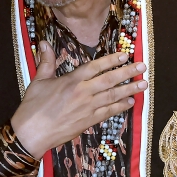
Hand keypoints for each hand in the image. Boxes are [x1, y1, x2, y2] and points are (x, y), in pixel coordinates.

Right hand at [11, 41, 146, 158]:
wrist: (32, 133)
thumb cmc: (32, 107)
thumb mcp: (38, 81)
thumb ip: (46, 61)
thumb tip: (44, 43)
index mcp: (71, 80)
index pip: (95, 66)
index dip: (111, 60)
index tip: (125, 56)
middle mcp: (83, 92)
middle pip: (110, 80)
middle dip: (128, 73)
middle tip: (142, 67)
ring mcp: (87, 108)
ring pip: (113, 96)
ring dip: (130, 89)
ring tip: (143, 84)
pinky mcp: (88, 121)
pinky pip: (109, 112)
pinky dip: (120, 107)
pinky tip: (130, 103)